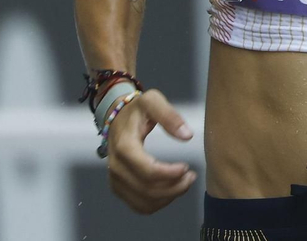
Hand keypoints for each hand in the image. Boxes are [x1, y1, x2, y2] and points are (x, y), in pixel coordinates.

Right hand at [105, 89, 195, 213]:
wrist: (116, 116)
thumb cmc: (137, 109)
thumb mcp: (153, 101)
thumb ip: (170, 116)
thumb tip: (187, 136)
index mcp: (125, 147)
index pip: (148, 171)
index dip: (170, 174)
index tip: (186, 167)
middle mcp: (116, 167)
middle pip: (147, 189)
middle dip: (174, 187)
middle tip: (191, 177)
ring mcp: (115, 180)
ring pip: (143, 201)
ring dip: (168, 197)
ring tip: (185, 183)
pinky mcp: (118, 187)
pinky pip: (138, 205)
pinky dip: (158, 203)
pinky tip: (171, 191)